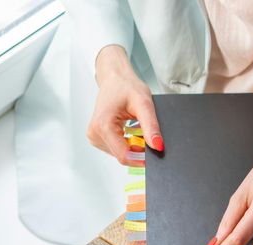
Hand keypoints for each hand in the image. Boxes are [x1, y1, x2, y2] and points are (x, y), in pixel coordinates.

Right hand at [87, 45, 162, 164]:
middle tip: (145, 133)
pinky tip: (130, 129)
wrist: (115, 78)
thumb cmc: (126, 86)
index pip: (124, 155)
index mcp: (103, 126)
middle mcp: (95, 133)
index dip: (142, 158)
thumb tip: (158, 146)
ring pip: (120, 154)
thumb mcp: (144, 104)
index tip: (154, 151)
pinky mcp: (97, 137)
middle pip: (122, 155)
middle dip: (138, 150)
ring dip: (133, 146)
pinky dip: (127, 143)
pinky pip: (117, 149)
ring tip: (136, 127)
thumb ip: (151, 126)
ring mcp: (94, 136)